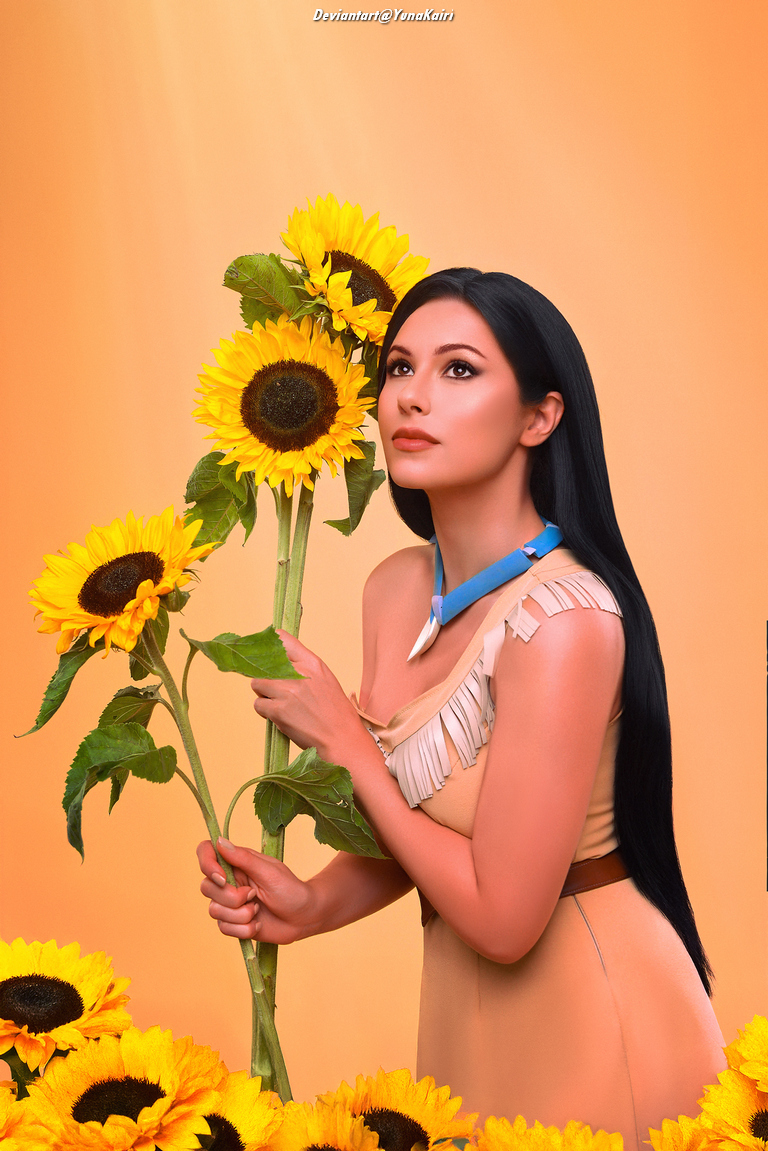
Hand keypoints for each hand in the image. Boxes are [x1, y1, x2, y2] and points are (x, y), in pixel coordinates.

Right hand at [197, 837, 315, 943]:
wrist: (304, 917)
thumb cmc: (290, 889)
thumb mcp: (269, 871)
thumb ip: (243, 858)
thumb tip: (219, 841)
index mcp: (236, 862)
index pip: (206, 852)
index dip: (206, 864)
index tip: (222, 877)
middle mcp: (229, 881)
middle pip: (207, 888)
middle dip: (232, 897)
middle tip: (254, 896)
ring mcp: (229, 903)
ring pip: (214, 911)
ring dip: (241, 915)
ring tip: (258, 910)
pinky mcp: (233, 923)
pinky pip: (224, 929)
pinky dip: (244, 929)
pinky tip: (258, 924)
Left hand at [250, 630, 368, 762]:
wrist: (342, 739)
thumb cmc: (335, 712)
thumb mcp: (325, 680)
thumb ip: (304, 669)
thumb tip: (278, 663)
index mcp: (312, 662)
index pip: (282, 639)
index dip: (269, 647)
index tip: (266, 657)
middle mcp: (299, 673)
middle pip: (264, 664)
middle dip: (265, 677)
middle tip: (274, 690)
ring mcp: (287, 691)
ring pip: (256, 684)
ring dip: (263, 694)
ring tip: (278, 704)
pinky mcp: (279, 711)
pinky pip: (258, 705)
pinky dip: (264, 712)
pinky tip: (278, 717)